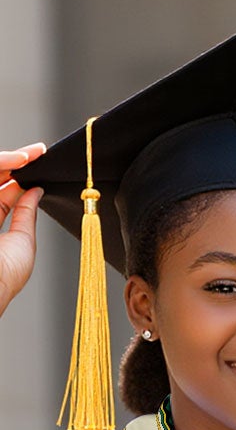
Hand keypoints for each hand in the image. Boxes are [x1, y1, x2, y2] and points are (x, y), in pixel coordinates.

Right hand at [0, 146, 45, 318]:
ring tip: (28, 156)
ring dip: (5, 161)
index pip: (2, 193)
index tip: (38, 162)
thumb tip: (36, 191)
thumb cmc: (4, 277)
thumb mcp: (22, 242)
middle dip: (13, 162)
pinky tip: (14, 162)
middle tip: (37, 152)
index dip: (18, 176)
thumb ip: (26, 214)